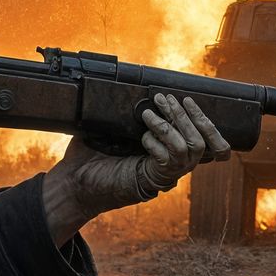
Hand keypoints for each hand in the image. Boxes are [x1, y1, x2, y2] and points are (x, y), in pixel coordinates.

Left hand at [41, 95, 229, 243]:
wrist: (74, 183)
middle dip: (185, 116)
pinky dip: (157, 143)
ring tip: (148, 114)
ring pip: (189, 147)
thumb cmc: (91, 157)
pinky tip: (143, 138)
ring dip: (170, 125)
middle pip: (200, 141)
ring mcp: (165, 174)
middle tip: (164, 98)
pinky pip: (169, 158)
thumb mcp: (114, 130)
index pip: (201, 138)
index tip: (187, 98)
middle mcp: (171, 164)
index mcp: (166, 151)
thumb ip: (130, 116)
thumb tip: (135, 92)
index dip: (201, 118)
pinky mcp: (154, 180)